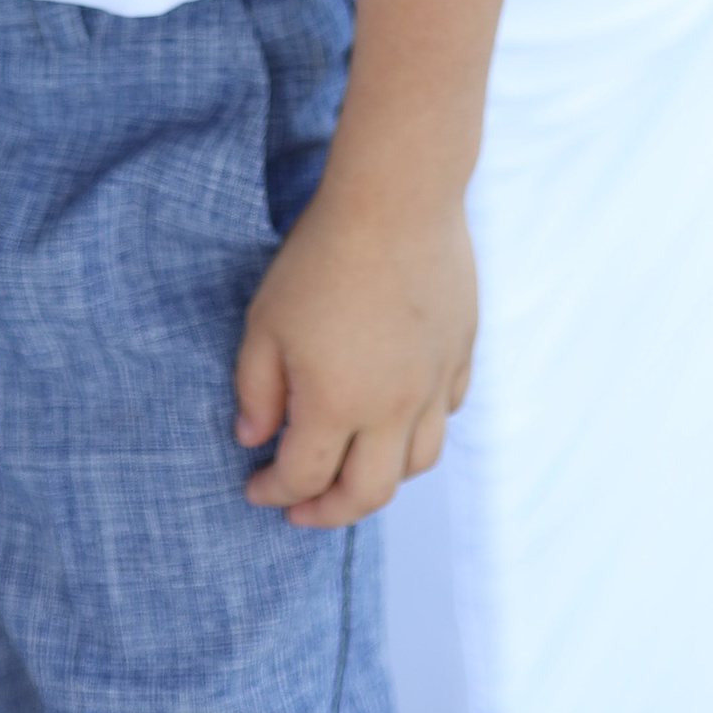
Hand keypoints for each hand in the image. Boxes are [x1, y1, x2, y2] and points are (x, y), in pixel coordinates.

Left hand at [234, 166, 478, 528]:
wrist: (397, 199)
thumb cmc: (321, 256)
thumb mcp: (266, 322)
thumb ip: (256, 390)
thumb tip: (253, 439)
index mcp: (336, 405)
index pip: (303, 478)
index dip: (273, 491)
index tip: (254, 488)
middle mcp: (392, 409)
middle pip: (367, 494)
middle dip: (328, 513)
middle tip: (301, 509)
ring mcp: (433, 385)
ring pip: (417, 465)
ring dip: (380, 481)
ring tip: (351, 472)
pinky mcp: (460, 354)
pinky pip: (446, 415)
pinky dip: (419, 433)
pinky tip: (397, 417)